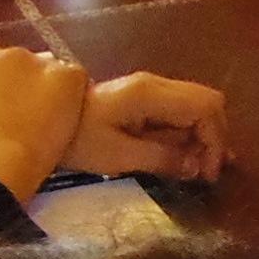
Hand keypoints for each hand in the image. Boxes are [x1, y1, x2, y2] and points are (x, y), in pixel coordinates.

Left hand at [64, 72, 229, 182]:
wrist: (42, 121)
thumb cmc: (78, 140)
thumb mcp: (118, 156)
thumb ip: (161, 158)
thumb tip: (197, 167)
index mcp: (150, 94)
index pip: (206, 107)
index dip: (215, 139)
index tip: (207, 172)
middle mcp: (157, 85)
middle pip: (208, 103)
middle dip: (214, 138)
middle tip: (205, 172)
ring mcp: (151, 90)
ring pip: (197, 108)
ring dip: (203, 138)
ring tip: (197, 169)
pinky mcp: (145, 100)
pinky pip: (180, 113)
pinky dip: (189, 134)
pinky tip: (186, 156)